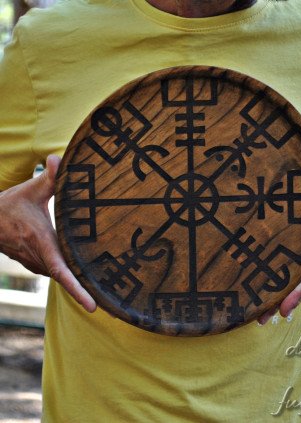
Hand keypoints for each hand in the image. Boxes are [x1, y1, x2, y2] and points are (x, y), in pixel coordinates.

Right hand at [0, 155, 95, 311]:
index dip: (77, 289)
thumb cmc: (8, 206)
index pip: (62, 271)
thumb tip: (59, 158)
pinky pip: (54, 270)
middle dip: (86, 289)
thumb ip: (49, 178)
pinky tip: (82, 270)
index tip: (92, 305)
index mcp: (41, 242)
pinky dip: (68, 273)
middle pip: (66, 278)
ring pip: (60, 275)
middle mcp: (38, 257)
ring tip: (102, 288)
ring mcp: (34, 263)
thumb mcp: (30, 191)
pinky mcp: (33, 263)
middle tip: (111, 297)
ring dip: (77, 280)